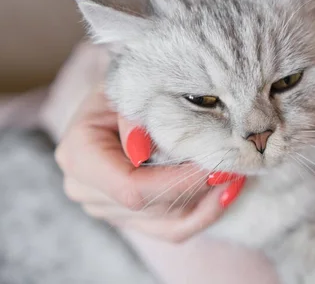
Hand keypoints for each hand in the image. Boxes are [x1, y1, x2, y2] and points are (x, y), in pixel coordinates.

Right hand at [54, 85, 244, 241]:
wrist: (120, 93)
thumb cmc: (129, 83)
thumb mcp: (131, 83)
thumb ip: (134, 114)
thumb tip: (143, 152)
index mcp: (78, 154)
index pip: (131, 187)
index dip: (178, 182)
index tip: (217, 165)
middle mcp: (84, 188)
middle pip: (151, 208)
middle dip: (198, 189)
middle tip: (236, 166)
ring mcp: (105, 208)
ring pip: (166, 223)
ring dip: (206, 201)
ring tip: (236, 175)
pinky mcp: (128, 216)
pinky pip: (171, 230)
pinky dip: (202, 214)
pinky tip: (226, 193)